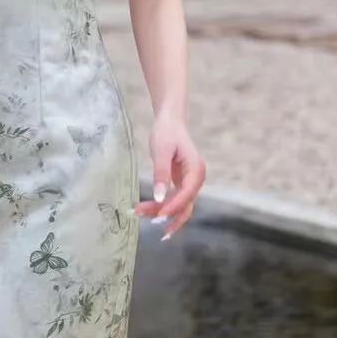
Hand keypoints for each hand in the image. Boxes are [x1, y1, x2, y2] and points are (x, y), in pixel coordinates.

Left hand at [133, 112, 205, 240]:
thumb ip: (161, 174)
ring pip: (179, 205)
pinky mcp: (182, 183)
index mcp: (196, 169)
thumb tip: (159, 198)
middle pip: (184, 204)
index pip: (187, 194)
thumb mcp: (161, 151)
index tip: (158, 215)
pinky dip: (162, 206)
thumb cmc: (166, 132)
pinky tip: (149, 211)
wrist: (170, 121)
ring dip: (162, 211)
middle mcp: (196, 178)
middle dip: (165, 213)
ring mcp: (190, 182)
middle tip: (143, 215)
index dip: (173, 207)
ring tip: (139, 213)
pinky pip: (175, 200)